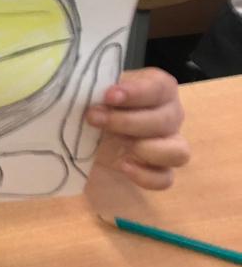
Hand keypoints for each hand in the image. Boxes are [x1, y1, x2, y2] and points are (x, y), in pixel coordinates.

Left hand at [87, 68, 188, 189]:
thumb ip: (97, 88)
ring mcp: (169, 145)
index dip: (136, 92)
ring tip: (120, 145)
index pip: (160, 87)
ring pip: (178, 152)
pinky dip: (146, 175)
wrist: (88, 132)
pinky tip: (123, 166)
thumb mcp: (95, 91)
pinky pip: (165, 179)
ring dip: (148, 149)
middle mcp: (170, 115)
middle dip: (128, 121)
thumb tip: (90, 91)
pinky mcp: (158, 171)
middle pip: (167, 120)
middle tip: (94, 119)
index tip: (109, 96)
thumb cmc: (95, 103)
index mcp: (158, 88)